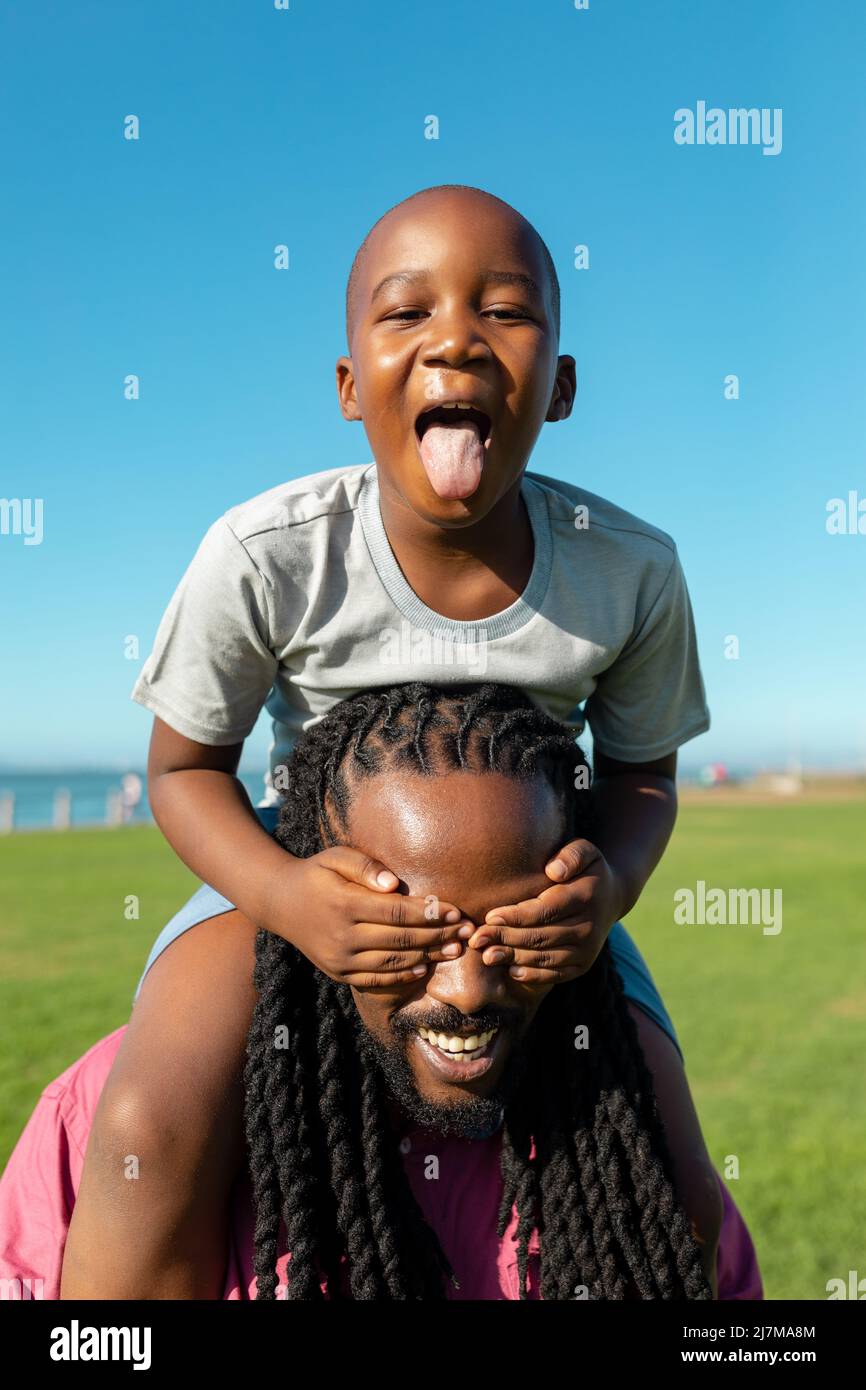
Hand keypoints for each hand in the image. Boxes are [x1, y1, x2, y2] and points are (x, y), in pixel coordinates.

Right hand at [264, 845, 472, 986]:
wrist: (280, 902)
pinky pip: (375, 980)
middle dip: (438, 936)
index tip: (456, 911)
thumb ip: (365, 866)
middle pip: (400, 939)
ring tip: (454, 950)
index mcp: (344, 904)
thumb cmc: (317, 873)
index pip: (397, 912)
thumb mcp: (336, 857)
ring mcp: (339, 959)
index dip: (429, 913)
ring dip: (427, 957)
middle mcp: (341, 936)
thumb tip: (394, 884)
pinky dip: (402, 976)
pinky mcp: (338, 973)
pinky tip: (424, 967)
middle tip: (466, 932)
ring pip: (392, 963)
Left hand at [464, 838, 625, 984]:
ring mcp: (588, 950)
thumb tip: (553, 871)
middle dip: (505, 938)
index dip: (516, 916)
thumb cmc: (585, 869)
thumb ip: (570, 855)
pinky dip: (532, 974)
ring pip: (544, 957)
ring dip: (513, 958)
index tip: (489, 916)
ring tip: (486, 955)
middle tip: (476, 938)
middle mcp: (589, 927)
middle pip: (540, 936)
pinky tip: (510, 969)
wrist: (612, 897)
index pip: (545, 910)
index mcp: (586, 896)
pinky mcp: (583, 965)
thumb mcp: (584, 850)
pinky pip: (555, 974)